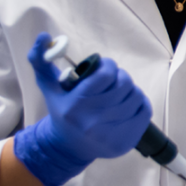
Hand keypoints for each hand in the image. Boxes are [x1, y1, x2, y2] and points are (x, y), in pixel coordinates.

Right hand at [14, 33, 152, 185]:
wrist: (67, 148)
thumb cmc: (61, 111)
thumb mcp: (49, 87)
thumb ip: (40, 61)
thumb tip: (44, 37)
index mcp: (75, 105)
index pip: (107, 73)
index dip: (108, 65)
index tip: (104, 68)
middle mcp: (92, 121)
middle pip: (125, 83)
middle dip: (120, 76)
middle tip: (112, 80)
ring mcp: (110, 134)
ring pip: (137, 96)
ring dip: (130, 90)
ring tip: (118, 94)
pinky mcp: (125, 142)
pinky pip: (145, 111)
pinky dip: (140, 104)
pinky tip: (127, 105)